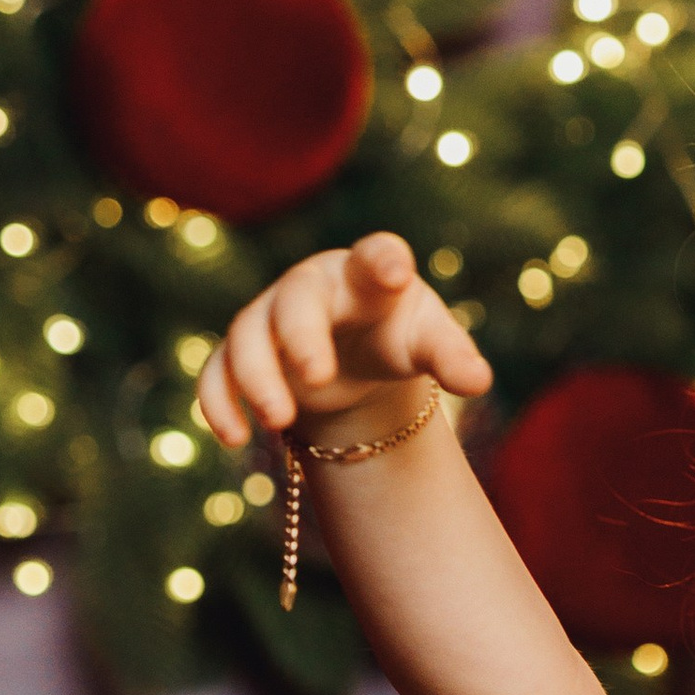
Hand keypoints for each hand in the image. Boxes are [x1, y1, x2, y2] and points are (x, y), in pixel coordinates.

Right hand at [197, 232, 494, 449]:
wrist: (353, 355)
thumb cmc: (396, 336)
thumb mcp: (429, 345)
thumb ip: (453, 357)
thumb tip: (478, 381)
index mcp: (368, 274)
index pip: (377, 255)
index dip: (383, 260)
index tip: (394, 272)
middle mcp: (311, 287)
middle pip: (297, 300)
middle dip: (301, 336)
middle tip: (317, 377)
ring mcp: (269, 317)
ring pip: (247, 337)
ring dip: (257, 379)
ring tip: (278, 421)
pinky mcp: (240, 353)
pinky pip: (216, 372)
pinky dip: (219, 402)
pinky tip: (234, 438)